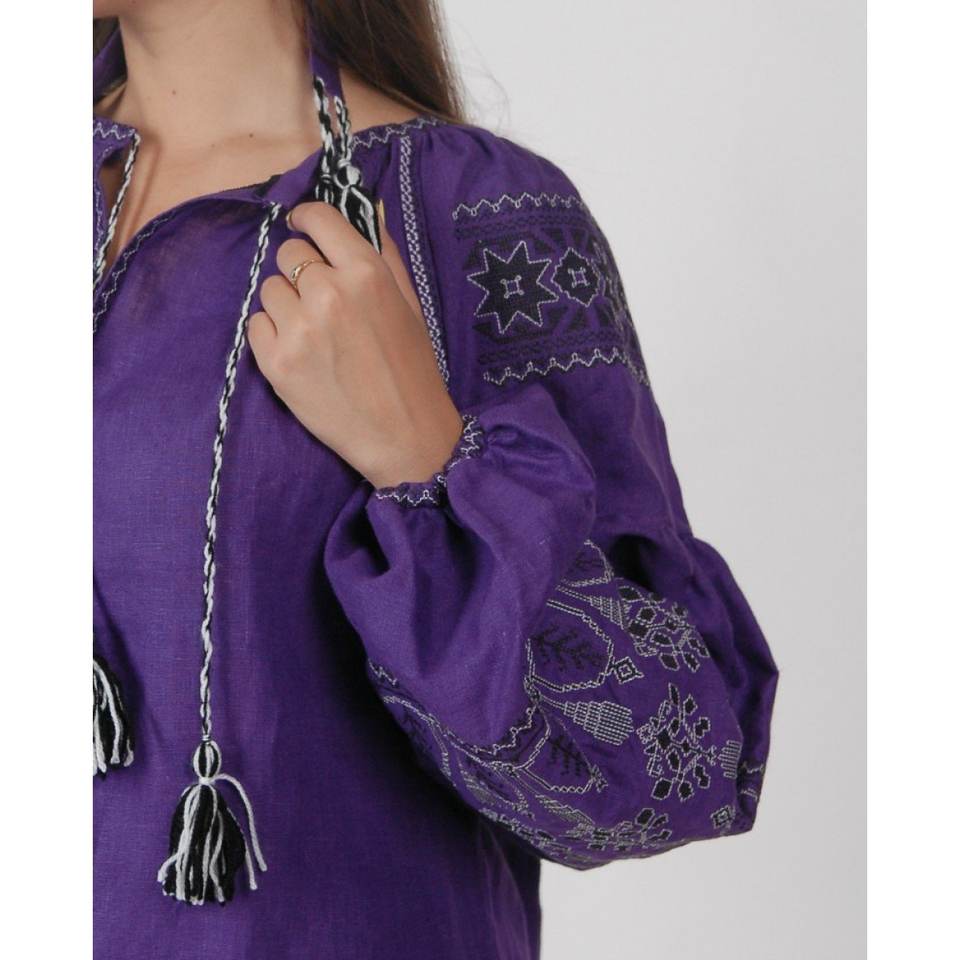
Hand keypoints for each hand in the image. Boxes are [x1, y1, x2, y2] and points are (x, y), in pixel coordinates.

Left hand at [248, 202, 463, 488]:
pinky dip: (273, 336)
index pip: (318, 218)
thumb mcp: (409, 302)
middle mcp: (329, 293)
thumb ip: (384, 251)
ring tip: (315, 335)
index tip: (305, 227)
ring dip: (287, 306)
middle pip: (289, 253)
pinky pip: (256, 325)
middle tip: (324, 304)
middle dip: (302, 272)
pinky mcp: (276, 362)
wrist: (405, 434)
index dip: (308, 219)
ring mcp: (299, 328)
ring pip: (270, 289)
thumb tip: (371, 204)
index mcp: (366, 273)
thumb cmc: (412, 367)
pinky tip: (302, 356)